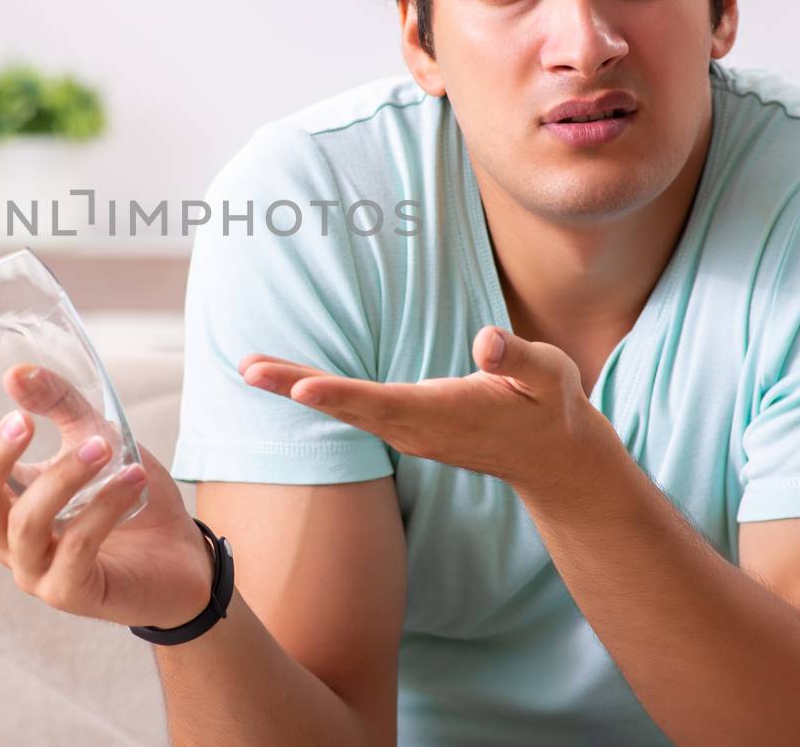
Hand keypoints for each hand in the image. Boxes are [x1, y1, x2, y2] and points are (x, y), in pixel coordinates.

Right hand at [0, 364, 213, 628]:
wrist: (183, 556)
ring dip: (63, 477)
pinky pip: (76, 548)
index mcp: (9, 504)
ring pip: (25, 524)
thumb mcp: (97, 436)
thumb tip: (16, 373)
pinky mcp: (73, 593)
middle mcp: (11, 541)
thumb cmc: (131, 499)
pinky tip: (133, 479)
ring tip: (103, 445)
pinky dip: (104, 507)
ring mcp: (38, 571)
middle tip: (22, 420)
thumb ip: (60, 404)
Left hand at [240, 326, 607, 495]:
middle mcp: (416, 429)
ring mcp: (408, 432)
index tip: (300, 388)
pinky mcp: (406, 427)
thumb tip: (487, 341)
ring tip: (250, 369)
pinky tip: (289, 380)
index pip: (383, 403)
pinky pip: (353, 411)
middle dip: (294, 387)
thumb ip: (517, 358)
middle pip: (347, 407)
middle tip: (247, 369)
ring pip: (344, 410)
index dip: (340, 395)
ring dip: (295, 389)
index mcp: (445, 413)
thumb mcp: (549, 375)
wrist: (552, 458)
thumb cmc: (550, 406)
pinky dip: (317, 393)